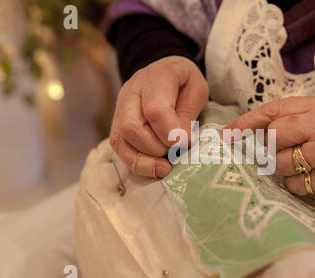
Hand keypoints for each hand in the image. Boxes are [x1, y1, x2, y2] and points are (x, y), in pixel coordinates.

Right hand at [109, 56, 208, 177]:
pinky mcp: (117, 123)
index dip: (170, 133)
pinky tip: (154, 167)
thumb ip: (189, 114)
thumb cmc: (185, 84)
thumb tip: (181, 141)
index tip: (185, 142)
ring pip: (121, 140)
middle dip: (156, 148)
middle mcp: (131, 91)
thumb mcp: (197, 91)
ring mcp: (120, 108)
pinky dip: (137, 163)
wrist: (166, 73)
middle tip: (176, 151)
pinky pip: (119, 148)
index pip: (155, 111)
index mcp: (156, 77)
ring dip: (145, 159)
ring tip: (166, 165)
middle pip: (132, 127)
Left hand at [225, 95, 314, 204]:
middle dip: (273, 148)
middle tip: (287, 153)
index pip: (275, 110)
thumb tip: (249, 133)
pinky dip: (300, 185)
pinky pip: (297, 184)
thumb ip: (291, 119)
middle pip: (276, 135)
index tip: (228, 133)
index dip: (248, 122)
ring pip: (283, 163)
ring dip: (286, 169)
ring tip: (306, 166)